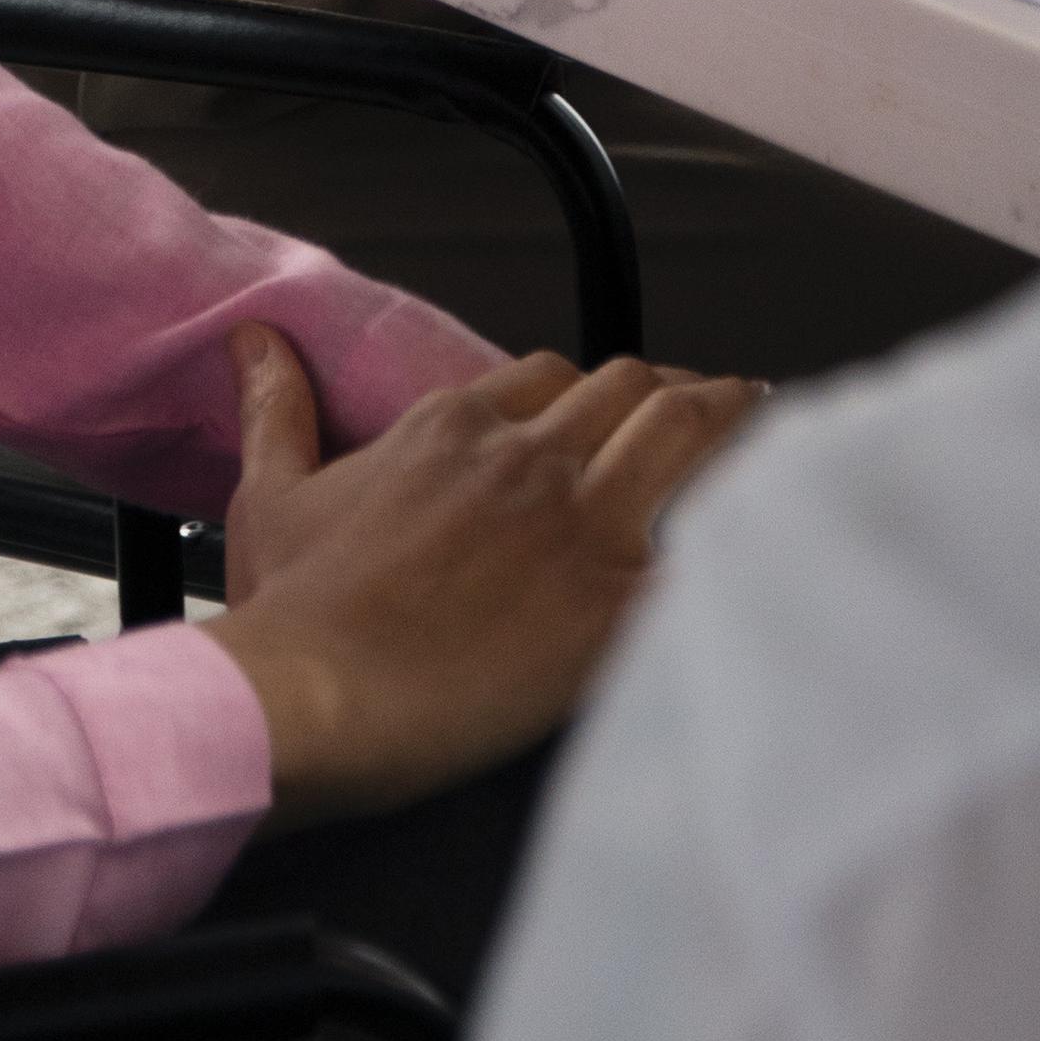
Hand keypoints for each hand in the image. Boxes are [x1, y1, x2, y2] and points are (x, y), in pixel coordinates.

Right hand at [208, 325, 761, 819]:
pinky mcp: (615, 603)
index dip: (594, 390)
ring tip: (768, 422)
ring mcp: (578, 524)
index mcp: (454, 428)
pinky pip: (710, 543)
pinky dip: (749, 528)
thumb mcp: (272, 497)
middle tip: (718, 408)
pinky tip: (784, 526)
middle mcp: (526, 458)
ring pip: (684, 434)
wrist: (312, 701)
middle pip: (631, 392)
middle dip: (678, 394)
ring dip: (731, 424)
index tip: (620, 408)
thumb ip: (276, 409)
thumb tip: (255, 339)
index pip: (550, 375)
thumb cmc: (292, 618)